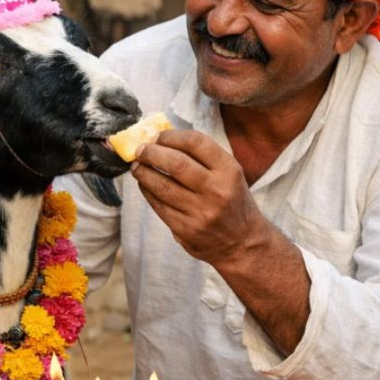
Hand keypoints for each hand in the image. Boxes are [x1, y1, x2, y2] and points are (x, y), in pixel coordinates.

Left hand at [130, 129, 266, 268]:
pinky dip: (147, 191)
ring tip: (137, 165)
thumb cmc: (232, 201)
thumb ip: (202, 158)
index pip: (195, 143)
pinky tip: (144, 184)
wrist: (243, 243)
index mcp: (229, 171)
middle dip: (151, 153)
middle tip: (140, 149)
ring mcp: (200, 212)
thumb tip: (161, 140)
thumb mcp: (229, 175)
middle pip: (175, 163)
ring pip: (162, 186)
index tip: (158, 136)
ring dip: (143, 172)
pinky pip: (159, 206)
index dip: (171, 136)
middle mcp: (216, 190)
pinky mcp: (186, 230)